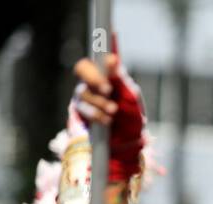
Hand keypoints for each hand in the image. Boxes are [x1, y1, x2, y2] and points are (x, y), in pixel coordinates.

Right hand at [71, 51, 144, 177]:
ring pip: (83, 91)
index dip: (101, 50)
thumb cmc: (131, 118)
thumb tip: (113, 59)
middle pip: (82, 69)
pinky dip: (96, 114)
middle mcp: (93, 82)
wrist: (128, 145)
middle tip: (108, 90)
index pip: (100, 55)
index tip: (112, 57)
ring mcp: (85, 96)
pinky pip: (82, 109)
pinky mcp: (80, 112)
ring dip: (99, 102)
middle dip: (94, 79)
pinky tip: (107, 121)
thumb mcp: (131, 100)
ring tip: (113, 111)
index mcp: (108, 75)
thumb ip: (121, 81)